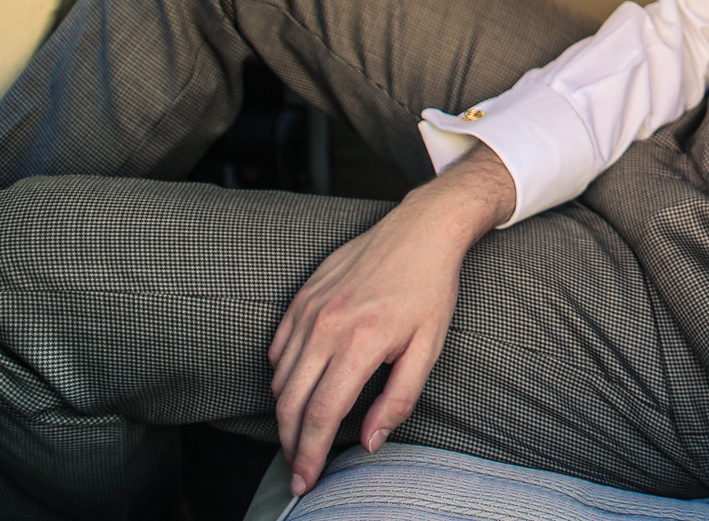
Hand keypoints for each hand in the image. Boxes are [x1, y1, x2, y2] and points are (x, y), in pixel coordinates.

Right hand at [267, 144, 515, 497]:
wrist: (421, 229)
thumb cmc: (430, 289)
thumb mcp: (428, 348)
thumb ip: (398, 399)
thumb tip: (369, 441)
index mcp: (361, 341)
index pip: (322, 413)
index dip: (310, 453)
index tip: (306, 479)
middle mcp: (327, 325)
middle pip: (291, 403)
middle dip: (291, 444)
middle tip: (299, 470)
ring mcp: (309, 309)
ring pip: (280, 379)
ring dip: (286, 413)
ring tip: (301, 435)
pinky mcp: (301, 297)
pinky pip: (278, 349)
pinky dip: (282, 377)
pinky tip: (299, 390)